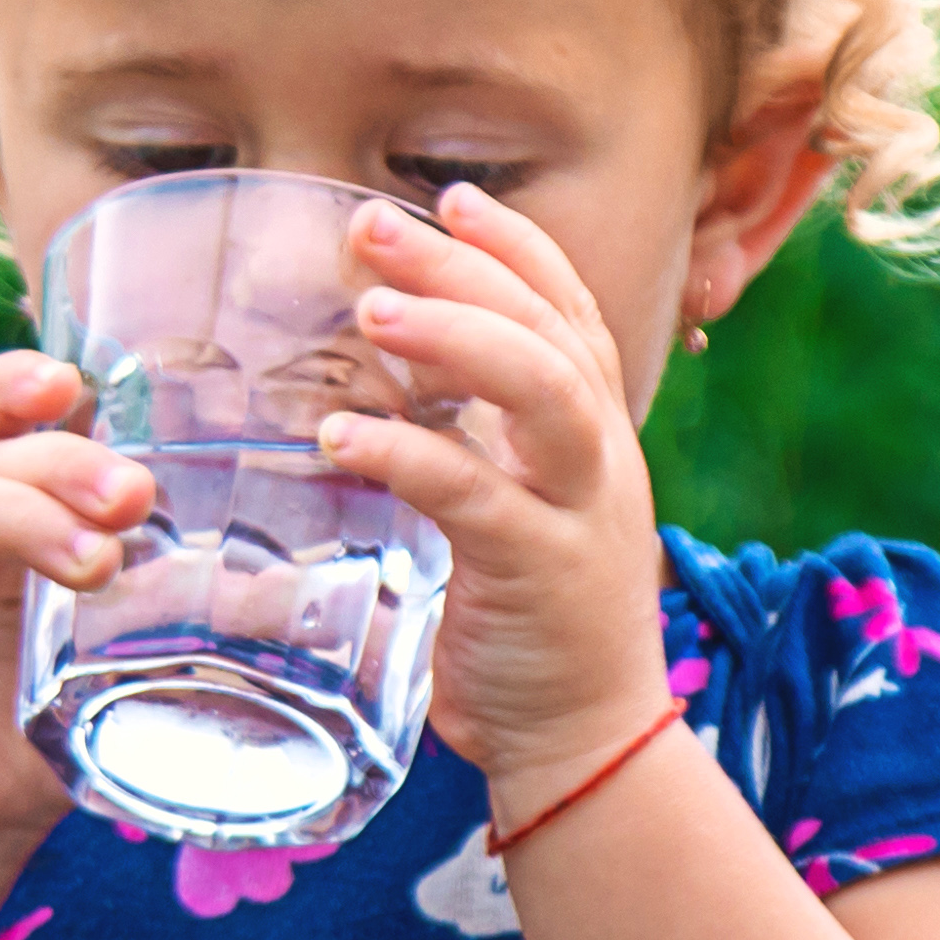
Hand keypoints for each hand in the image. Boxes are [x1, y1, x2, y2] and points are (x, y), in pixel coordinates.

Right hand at [0, 351, 155, 869]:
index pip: (23, 416)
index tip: (92, 385)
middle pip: (5, 451)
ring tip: (93, 560)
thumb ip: (192, 617)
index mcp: (21, 509)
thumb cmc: (46, 730)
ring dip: (27, 509)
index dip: (45, 385)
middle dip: (73, 464)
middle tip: (134, 501)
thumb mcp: (127, 665)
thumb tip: (306, 588)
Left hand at [314, 184, 683, 817]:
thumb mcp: (514, 504)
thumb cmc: (532, 618)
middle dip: (463, 269)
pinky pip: (478, 495)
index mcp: (593, 431)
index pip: (567, 310)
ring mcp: (580, 511)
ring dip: (455, 339)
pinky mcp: (542, 573)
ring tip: (369, 311)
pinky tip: (340, 437)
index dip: (514, 248)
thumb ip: (472, 438)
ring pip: (542, 392)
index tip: (449, 200)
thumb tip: (379, 375)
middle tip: (372, 229)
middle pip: (548, 330)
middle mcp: (599, 456)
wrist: (586, 739)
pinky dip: (409, 455)